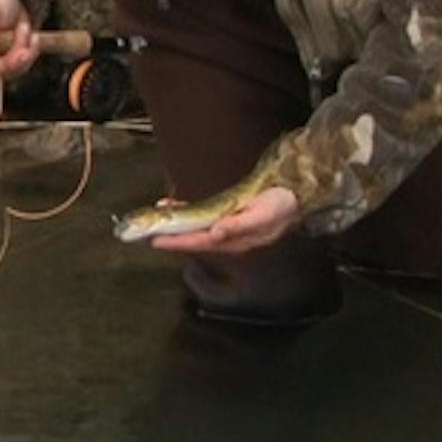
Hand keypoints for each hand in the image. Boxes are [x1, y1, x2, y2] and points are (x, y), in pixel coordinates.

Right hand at [0, 0, 39, 80]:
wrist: (12, 8)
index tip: (0, 58)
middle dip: (12, 52)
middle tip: (24, 28)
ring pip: (9, 71)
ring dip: (23, 47)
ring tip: (24, 26)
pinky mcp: (5, 70)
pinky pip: (21, 69)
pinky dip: (31, 52)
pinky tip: (31, 37)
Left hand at [149, 187, 299, 254]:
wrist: (295, 198)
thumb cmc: (280, 206)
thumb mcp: (262, 215)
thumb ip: (239, 225)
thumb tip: (215, 233)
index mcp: (235, 240)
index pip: (199, 242)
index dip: (177, 242)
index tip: (156, 241)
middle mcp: (227, 237)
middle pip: (193, 238)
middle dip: (170, 235)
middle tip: (146, 231)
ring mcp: (227, 229)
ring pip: (196, 228)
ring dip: (177, 222)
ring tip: (159, 210)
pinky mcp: (229, 218)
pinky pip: (203, 218)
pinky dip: (188, 212)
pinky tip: (177, 204)